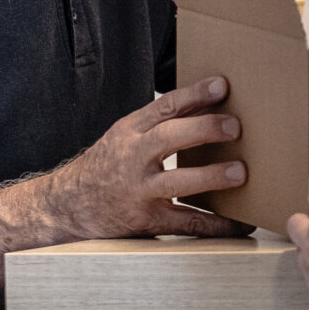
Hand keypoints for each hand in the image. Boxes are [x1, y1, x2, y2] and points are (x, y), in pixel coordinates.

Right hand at [43, 76, 252, 239]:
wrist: (69, 205)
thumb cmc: (105, 167)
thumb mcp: (125, 137)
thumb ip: (159, 125)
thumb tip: (209, 109)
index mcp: (129, 132)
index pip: (164, 107)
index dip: (194, 94)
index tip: (221, 85)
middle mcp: (132, 158)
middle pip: (168, 138)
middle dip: (204, 129)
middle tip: (235, 127)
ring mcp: (138, 191)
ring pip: (176, 181)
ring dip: (210, 176)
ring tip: (239, 173)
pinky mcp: (147, 220)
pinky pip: (185, 222)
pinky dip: (216, 224)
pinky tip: (239, 222)